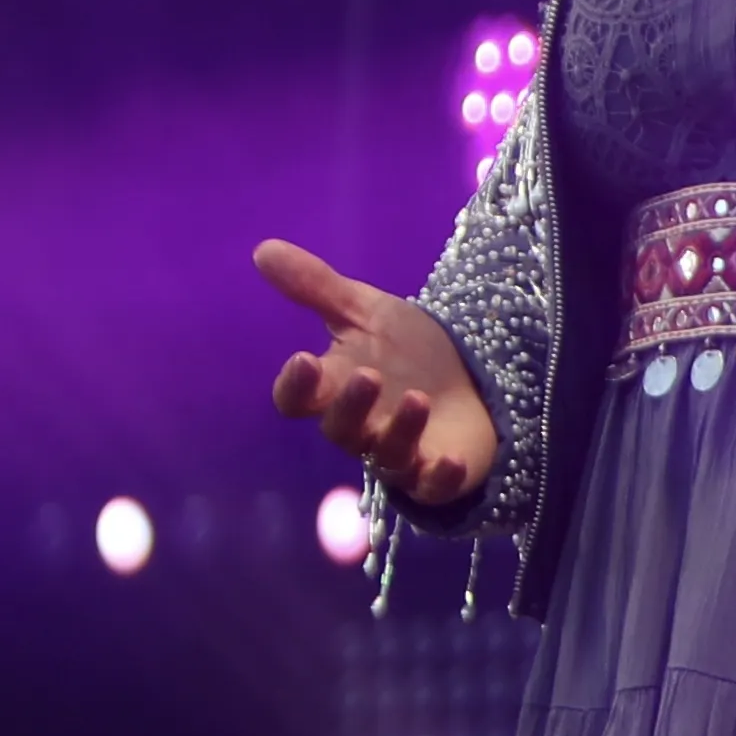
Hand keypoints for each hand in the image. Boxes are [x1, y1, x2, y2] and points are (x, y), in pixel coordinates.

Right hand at [258, 237, 497, 508]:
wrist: (471, 375)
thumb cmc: (407, 348)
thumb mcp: (367, 311)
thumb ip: (317, 287)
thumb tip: (263, 249)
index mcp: (334, 389)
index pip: (298, 398)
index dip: (296, 386)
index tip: (304, 360)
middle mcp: (361, 428)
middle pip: (340, 429)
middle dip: (350, 405)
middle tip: (366, 375)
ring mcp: (399, 454)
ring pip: (386, 455)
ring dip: (399, 430)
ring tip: (417, 397)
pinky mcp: (437, 474)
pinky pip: (431, 485)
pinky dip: (438, 476)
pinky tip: (449, 459)